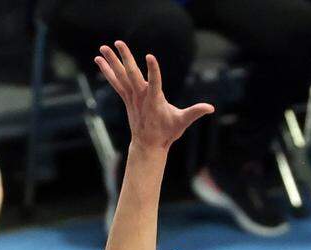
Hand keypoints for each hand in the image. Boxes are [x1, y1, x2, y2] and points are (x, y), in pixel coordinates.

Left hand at [94, 42, 212, 150]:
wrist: (148, 145)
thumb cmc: (167, 133)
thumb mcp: (182, 122)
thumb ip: (195, 112)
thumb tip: (211, 108)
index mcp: (155, 101)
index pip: (154, 83)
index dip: (153, 71)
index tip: (150, 56)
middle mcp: (141, 97)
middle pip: (132, 75)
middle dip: (125, 59)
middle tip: (118, 43)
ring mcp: (132, 97)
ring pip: (120, 76)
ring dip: (112, 61)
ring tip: (103, 47)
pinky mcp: (127, 98)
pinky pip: (115, 82)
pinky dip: (107, 71)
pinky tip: (99, 59)